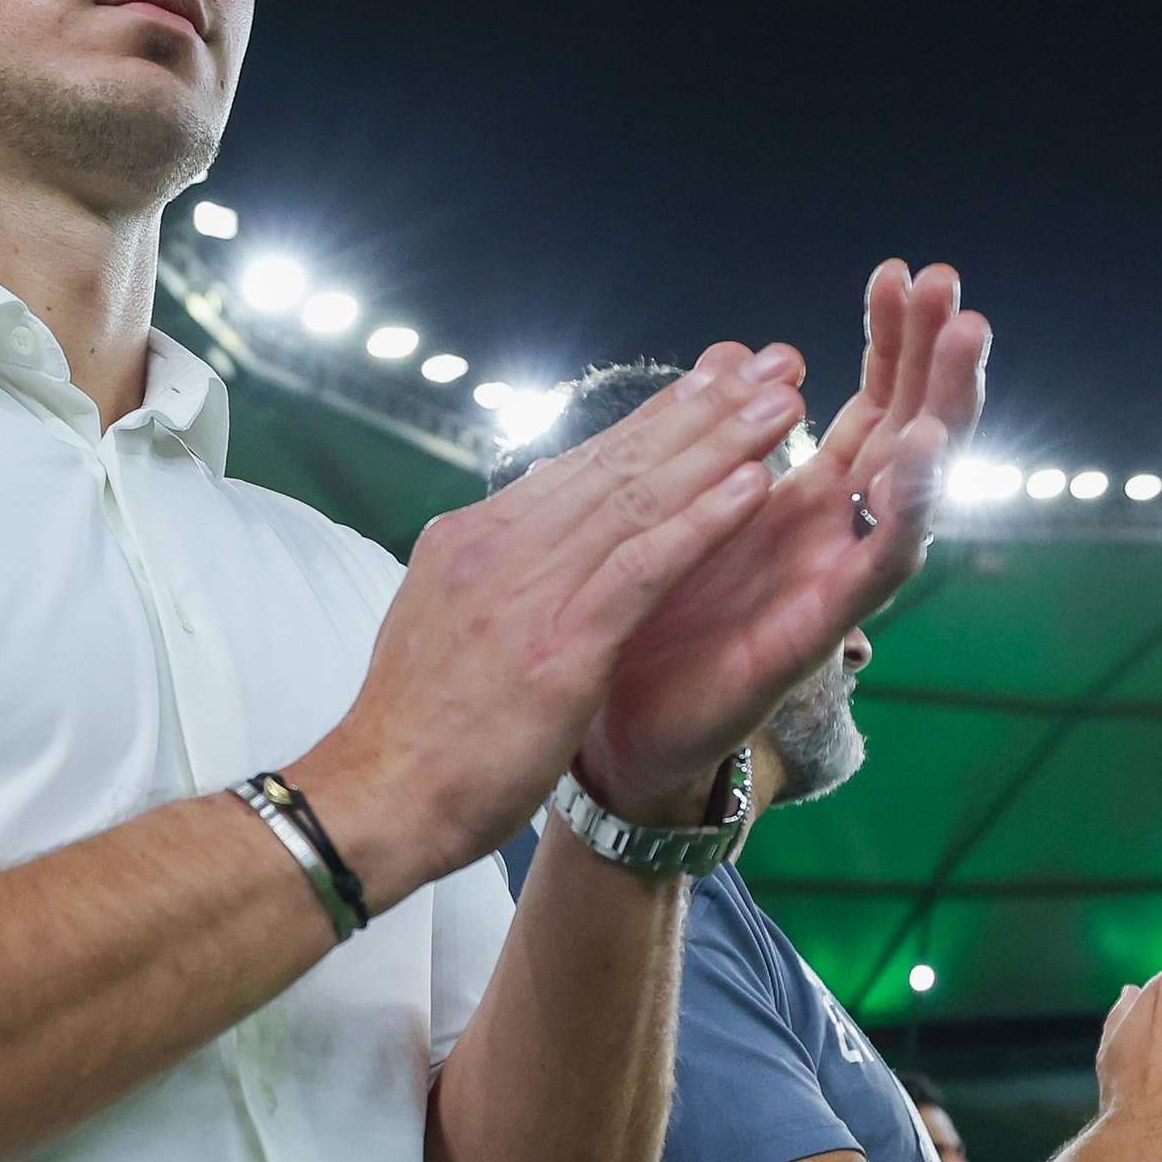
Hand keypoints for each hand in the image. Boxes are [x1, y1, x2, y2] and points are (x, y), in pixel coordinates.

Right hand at [296, 341, 804, 894]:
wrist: (378, 799)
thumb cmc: (418, 731)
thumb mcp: (444, 625)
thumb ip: (492, 576)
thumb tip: (524, 540)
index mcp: (475, 538)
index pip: (580, 465)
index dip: (657, 419)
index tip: (715, 381)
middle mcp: (501, 545)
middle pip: (619, 461)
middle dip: (704, 409)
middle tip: (771, 362)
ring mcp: (529, 590)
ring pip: (640, 497)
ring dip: (721, 445)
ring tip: (783, 402)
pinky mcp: (560, 645)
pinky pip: (644, 567)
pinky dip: (702, 522)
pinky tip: (754, 486)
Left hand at [579, 261, 991, 816]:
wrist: (617, 732)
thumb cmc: (654, 620)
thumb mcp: (683, 504)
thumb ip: (721, 437)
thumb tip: (742, 350)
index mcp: (805, 499)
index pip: (871, 403)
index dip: (888, 341)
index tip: (899, 271)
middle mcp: (834, 534)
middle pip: (909, 429)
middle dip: (931, 356)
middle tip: (950, 282)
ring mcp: (834, 581)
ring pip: (912, 487)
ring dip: (941, 412)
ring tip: (962, 341)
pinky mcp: (817, 633)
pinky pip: (876, 565)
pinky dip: (903, 507)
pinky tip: (917, 451)